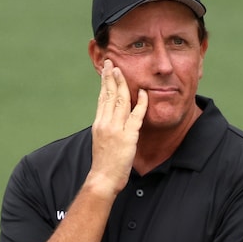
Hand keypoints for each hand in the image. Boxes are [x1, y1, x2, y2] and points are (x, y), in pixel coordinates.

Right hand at [88, 59, 147, 195]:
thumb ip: (106, 129)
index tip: (106, 71)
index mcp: (99, 124)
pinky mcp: (128, 136)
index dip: (104, 83)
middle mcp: (106, 123)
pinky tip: (143, 93)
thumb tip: (110, 120)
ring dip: (122, 84)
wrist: (103, 178)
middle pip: (108, 95)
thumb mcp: (102, 142)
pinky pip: (136, 116)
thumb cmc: (104, 164)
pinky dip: (140, 103)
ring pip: (119, 101)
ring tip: (122, 71)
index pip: (101, 98)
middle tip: (113, 63)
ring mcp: (116, 129)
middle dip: (110, 77)